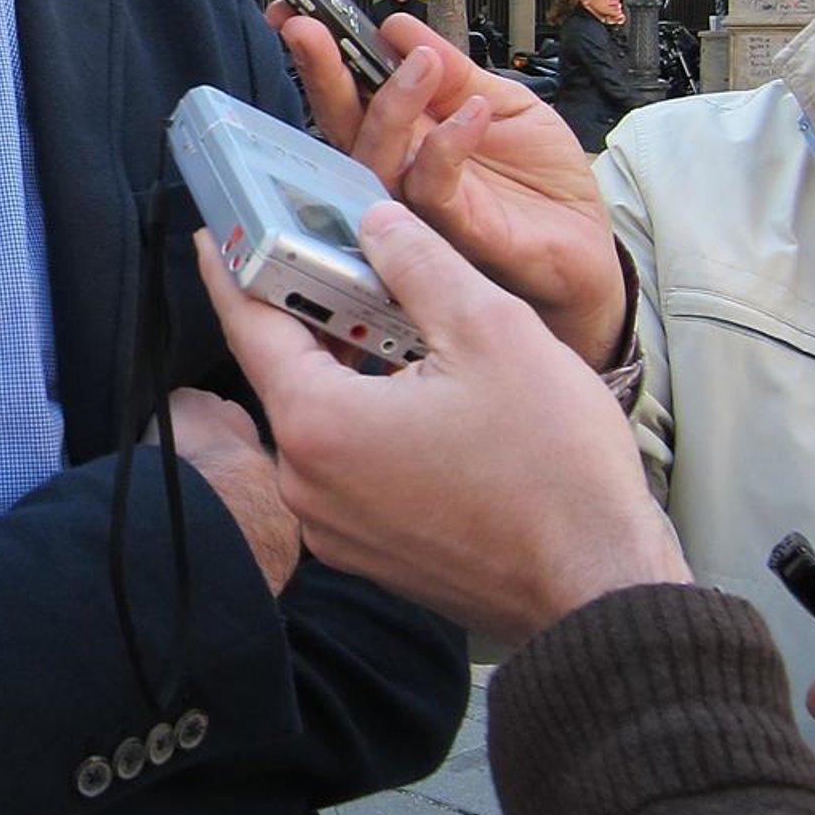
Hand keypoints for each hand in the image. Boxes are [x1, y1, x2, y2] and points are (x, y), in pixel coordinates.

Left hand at [192, 215, 689, 640]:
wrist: (599, 588)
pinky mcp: (368, 551)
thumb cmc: (555, 472)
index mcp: (319, 425)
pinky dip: (368, 420)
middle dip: (314, 314)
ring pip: (323, 420)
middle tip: (344, 263)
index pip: (249, 326)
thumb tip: (377, 225)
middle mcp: (307, 484)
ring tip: (402, 324)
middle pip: (288, 373)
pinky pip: (348, 466)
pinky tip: (419, 393)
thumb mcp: (492, 331)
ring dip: (350, 368)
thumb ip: (419, 264)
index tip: (214, 235)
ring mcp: (334, 526)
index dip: (233, 268)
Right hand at [276, 8, 626, 367]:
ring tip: (422, 62)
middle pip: (341, 123)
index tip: (298, 12)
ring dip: (392, 102)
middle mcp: (401, 168)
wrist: (585, 243)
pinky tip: (475, 113)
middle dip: (320, 72)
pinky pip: (431, 186)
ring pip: (375, 157)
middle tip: (309, 30)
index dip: (320, 54)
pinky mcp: (451, 232)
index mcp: (408, 132)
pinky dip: (448, 144)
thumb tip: (398, 28)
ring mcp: (419, 203)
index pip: (350, 90)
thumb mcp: (504, 103)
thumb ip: (454, 71)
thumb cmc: (542, 185)